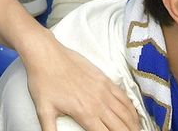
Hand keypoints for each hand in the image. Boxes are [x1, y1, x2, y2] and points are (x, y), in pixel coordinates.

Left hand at [17, 39, 138, 130]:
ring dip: (133, 126)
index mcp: (85, 113)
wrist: (46, 54)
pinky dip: (132, 110)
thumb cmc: (43, 81)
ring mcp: (104, 90)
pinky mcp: (105, 80)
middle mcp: (98, 104)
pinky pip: (124, 97)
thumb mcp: (43, 110)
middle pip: (121, 127)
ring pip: (126, 114)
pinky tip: (134, 116)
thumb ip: (49, 129)